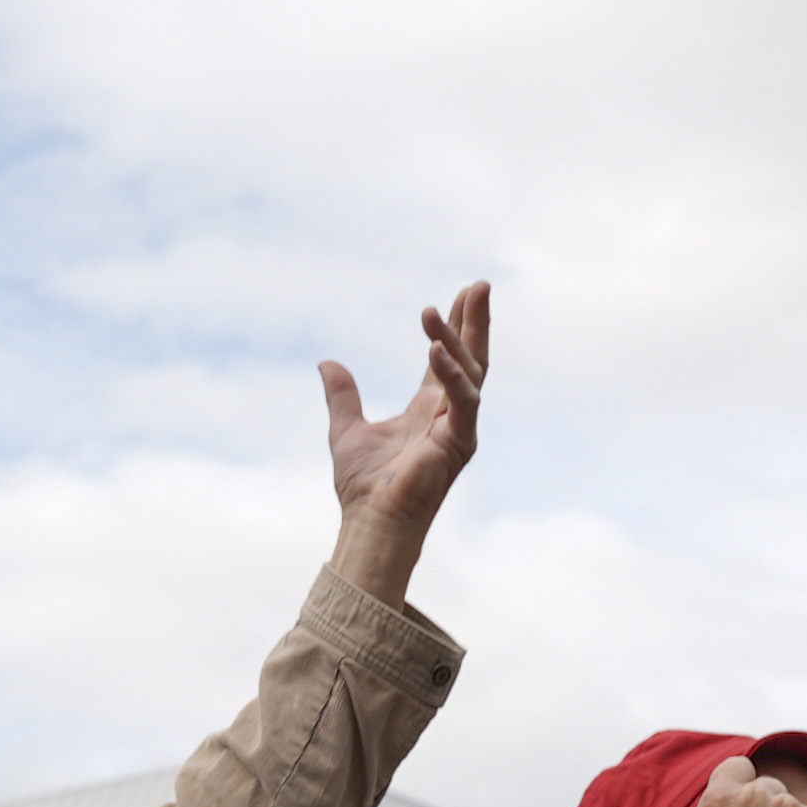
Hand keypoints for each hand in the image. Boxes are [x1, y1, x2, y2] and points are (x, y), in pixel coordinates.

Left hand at [320, 280, 492, 608]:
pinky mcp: (460, 442)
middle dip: (474, 322)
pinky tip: (435, 350)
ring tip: (437, 308)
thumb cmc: (363, 486)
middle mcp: (450, 415)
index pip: (446, 360)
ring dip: (456, 339)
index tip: (460, 295)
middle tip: (479, 285)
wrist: (369, 521)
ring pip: (469, 372)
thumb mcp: (346, 429)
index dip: (452, 328)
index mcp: (429, 410)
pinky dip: (451, 374)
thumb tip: (326, 363)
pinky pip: (463, 400)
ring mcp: (459, 428)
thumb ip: (342, 395)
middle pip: (470, 358)